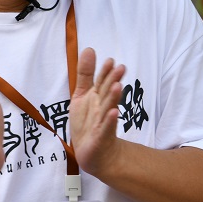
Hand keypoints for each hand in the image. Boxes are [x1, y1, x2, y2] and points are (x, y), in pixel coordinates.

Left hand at [69, 48, 125, 175]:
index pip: (102, 81)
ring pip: (108, 107)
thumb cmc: (88, 122)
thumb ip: (85, 73)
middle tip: (121, 68)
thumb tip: (89, 49)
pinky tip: (114, 113)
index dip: (105, 72)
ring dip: (113, 97)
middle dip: (112, 80)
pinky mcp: (101, 137)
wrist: (93, 152)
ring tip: (118, 86)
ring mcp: (103, 121)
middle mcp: (102, 107)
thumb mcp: (82, 95)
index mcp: (97, 96)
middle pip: (107, 92)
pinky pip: (106, 128)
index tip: (110, 61)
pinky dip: (109, 121)